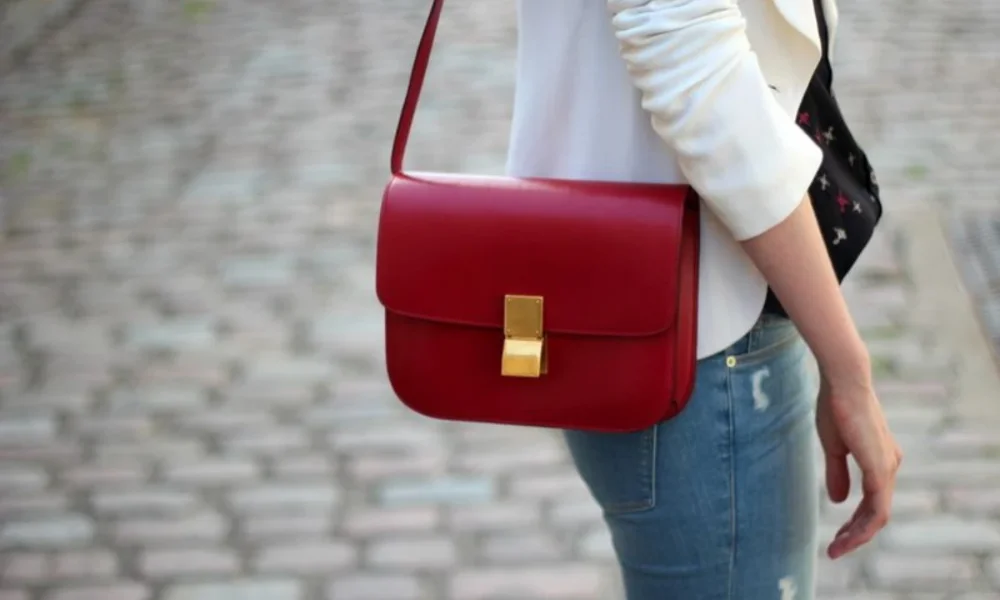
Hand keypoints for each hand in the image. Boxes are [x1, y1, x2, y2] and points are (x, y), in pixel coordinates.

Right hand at [816, 370, 901, 558]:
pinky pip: (877, 507)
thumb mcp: (834, 447)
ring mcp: (887, 467)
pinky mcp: (879, 468)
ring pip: (879, 514)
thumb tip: (838, 501)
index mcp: (880, 459)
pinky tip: (849, 535)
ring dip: (858, 535)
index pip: (872, 501)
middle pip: (878, 512)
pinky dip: (863, 525)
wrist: (844, 383)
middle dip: (856, 534)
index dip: (855, 521)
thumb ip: (836, 473)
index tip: (836, 536)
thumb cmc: (836, 407)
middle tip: (835, 550)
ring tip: (837, 548)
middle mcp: (889, 465)